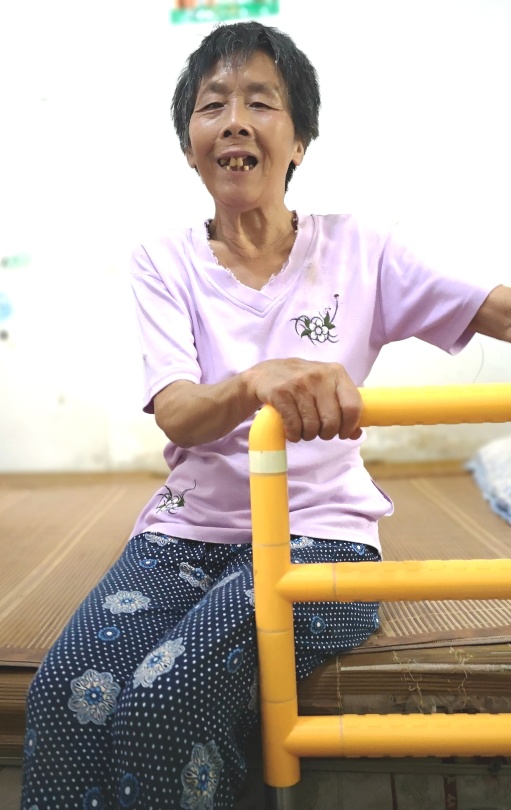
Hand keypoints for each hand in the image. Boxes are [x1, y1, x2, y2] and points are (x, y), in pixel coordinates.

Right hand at [245, 358, 361, 442]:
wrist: (265, 374)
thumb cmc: (302, 383)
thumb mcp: (326, 386)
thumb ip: (343, 405)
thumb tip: (356, 433)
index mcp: (336, 372)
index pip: (352, 406)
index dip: (350, 426)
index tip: (343, 433)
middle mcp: (319, 376)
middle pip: (332, 421)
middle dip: (327, 434)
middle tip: (320, 432)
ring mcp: (299, 384)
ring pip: (312, 426)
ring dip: (309, 435)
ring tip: (305, 430)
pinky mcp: (280, 393)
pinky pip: (294, 426)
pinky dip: (294, 435)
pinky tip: (293, 431)